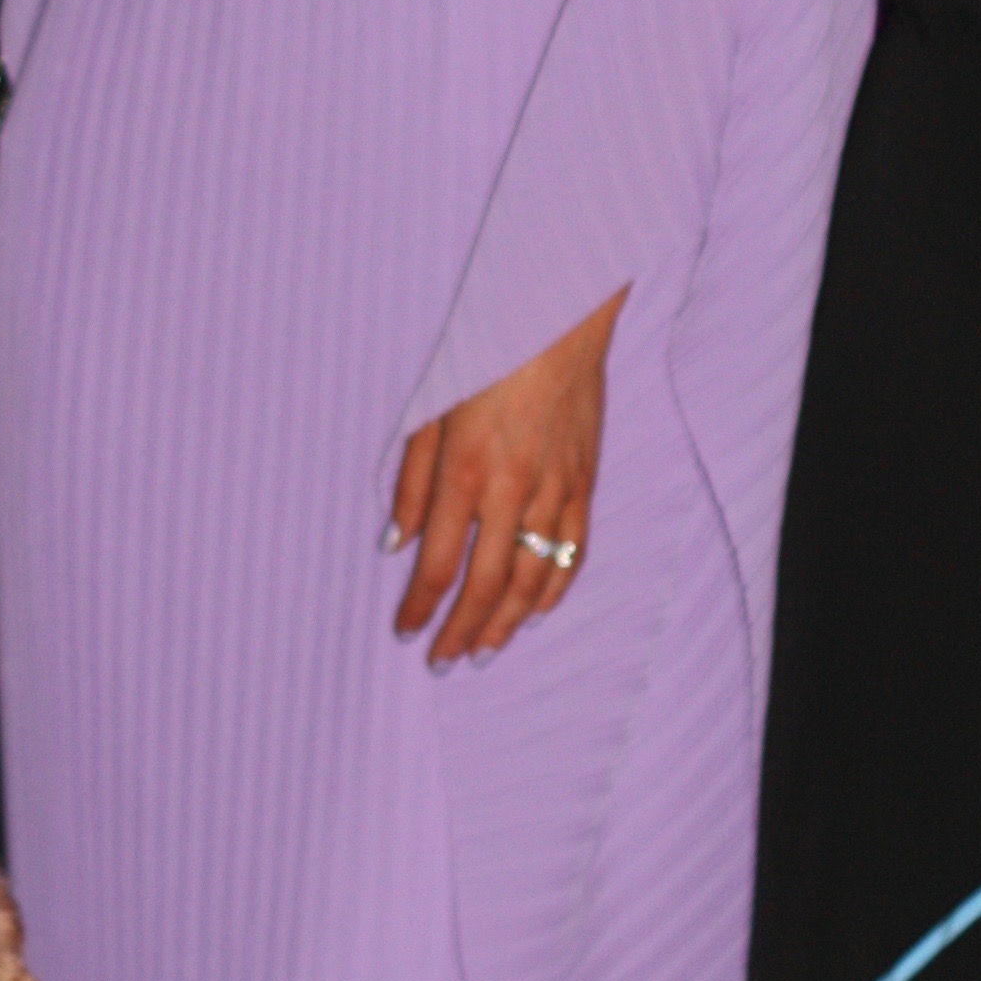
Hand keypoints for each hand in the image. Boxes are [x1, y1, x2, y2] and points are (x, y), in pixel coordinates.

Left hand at [386, 289, 625, 670]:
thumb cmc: (482, 356)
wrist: (555, 318)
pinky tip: (535, 612)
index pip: (438, 563)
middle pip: (485, 584)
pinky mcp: (584, 483)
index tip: (405, 631)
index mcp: (463, 471)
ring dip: (506, 622)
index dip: (420, 606)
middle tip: (444, 662)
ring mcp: (554, 490)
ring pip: (532, 578)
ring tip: (486, 651)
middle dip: (462, 631)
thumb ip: (410, 482)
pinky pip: (572, 551)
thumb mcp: (427, 410)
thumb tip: (395, 545)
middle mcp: (511, 490)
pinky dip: (554, 589)